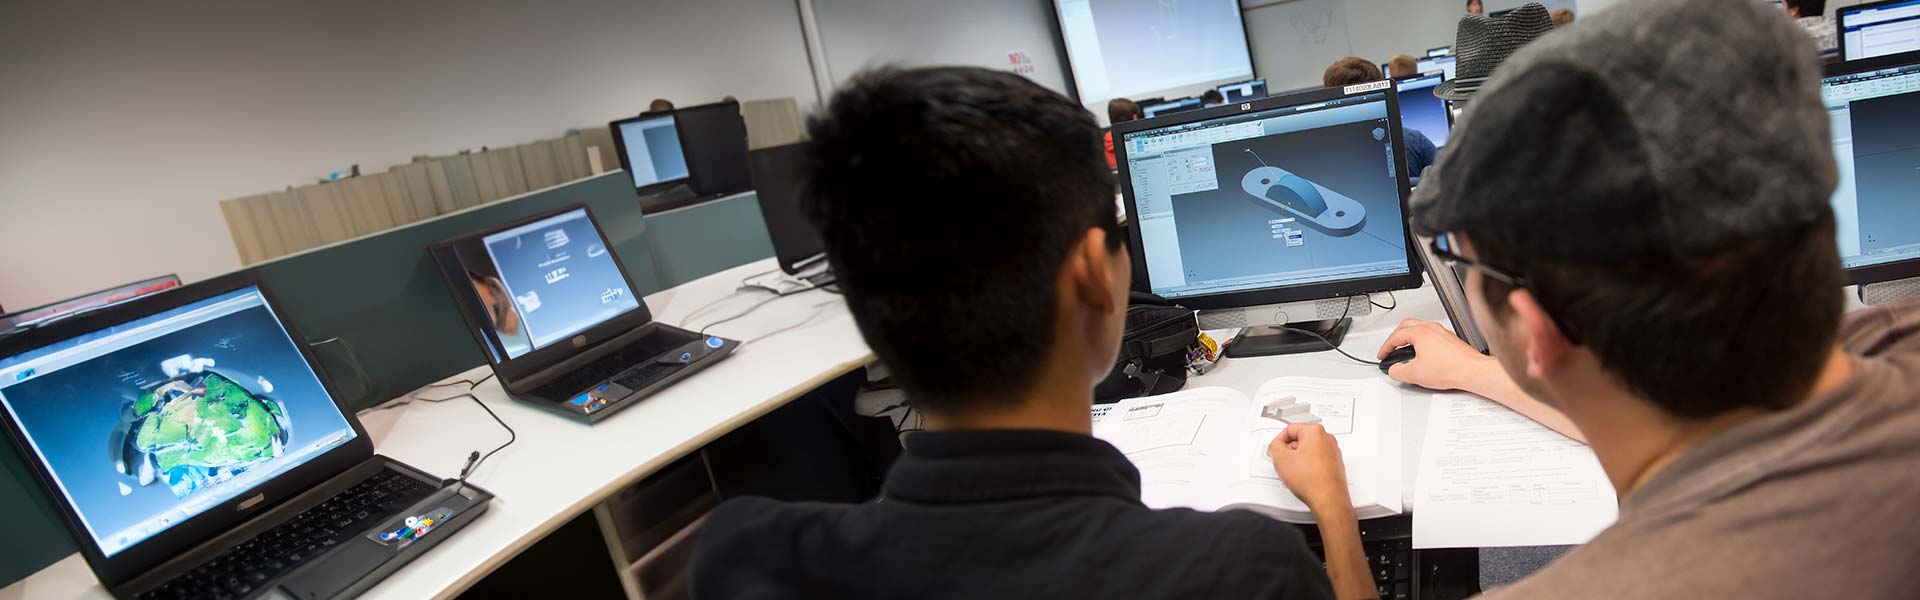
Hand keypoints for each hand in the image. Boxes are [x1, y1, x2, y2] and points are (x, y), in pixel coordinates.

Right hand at [1266, 423, 1350, 510]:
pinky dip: (1308, 466)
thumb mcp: (1281, 459)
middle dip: (1289, 450)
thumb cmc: (1312, 480)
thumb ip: (1274, 446)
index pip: (1290, 429)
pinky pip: (1316, 460)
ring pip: (1308, 450)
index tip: (1275, 449)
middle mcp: (1327, 439)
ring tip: (1293, 471)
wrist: (1328, 499)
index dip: (1278, 440)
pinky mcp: (1334, 465)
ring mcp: (1333, 452)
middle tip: (1283, 461)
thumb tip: (1276, 445)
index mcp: (1315, 432)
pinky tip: (1303, 477)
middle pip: (1300, 439)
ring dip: (1298, 459)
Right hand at [1378, 318, 1497, 391]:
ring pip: (1419, 328)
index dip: (1385, 347)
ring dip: (1409, 338)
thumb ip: (1397, 371)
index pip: (1395, 336)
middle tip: (1391, 347)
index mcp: (1421, 332)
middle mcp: (1432, 328)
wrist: (1472, 371)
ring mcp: (1442, 332)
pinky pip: (1430, 335)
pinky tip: (1423, 354)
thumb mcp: (1414, 374)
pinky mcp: (1450, 339)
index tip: (1383, 355)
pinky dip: (1421, 341)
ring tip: (1405, 350)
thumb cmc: (1451, 369)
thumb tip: (1394, 369)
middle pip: (1406, 326)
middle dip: (1395, 337)